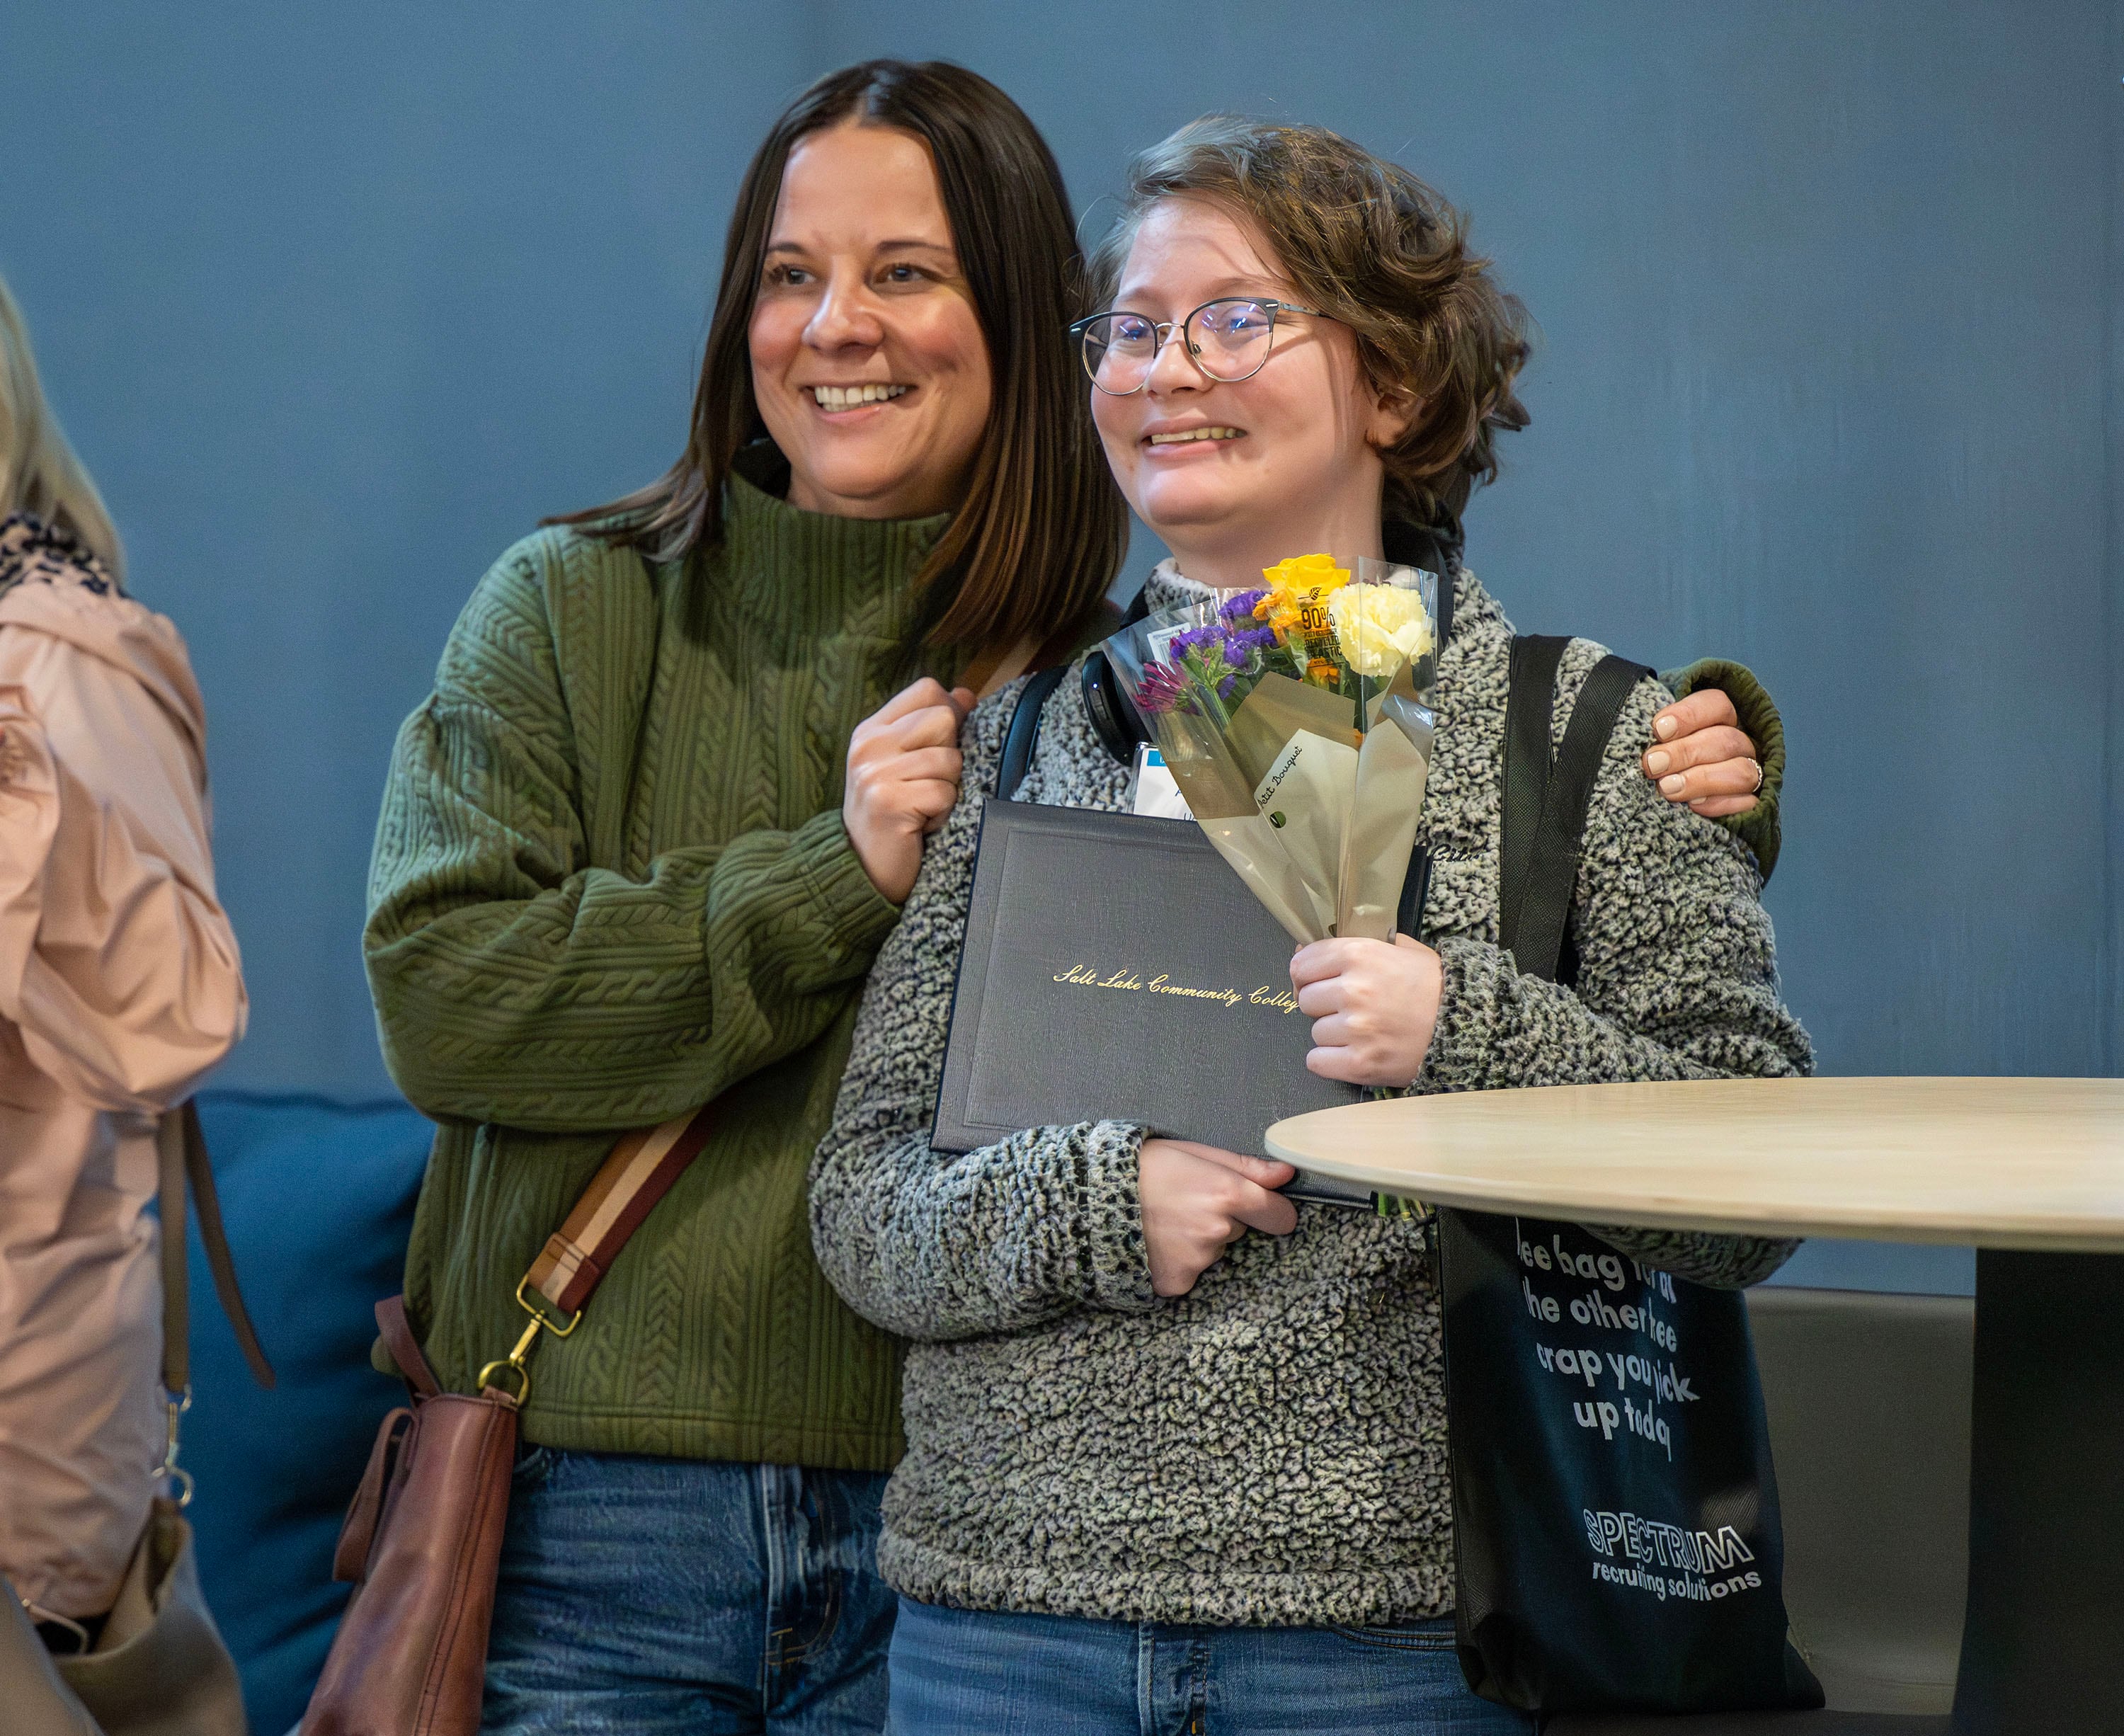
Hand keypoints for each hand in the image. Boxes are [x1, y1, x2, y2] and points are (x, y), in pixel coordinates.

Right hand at [843, 678, 974, 903]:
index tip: (944, 745)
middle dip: (951, 755)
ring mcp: (875, 772)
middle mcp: (869, 744)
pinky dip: (941, 812)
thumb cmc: (893, 814)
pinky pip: (943, 792)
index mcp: (873, 729)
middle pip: (944, 718)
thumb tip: (966, 694)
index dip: (952, 712)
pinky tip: (920, 823)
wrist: (864, 868)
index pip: (927, 690)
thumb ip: (932, 727)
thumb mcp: (905, 763)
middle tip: (928, 784)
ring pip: (949, 758)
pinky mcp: (887, 801)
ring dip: (947, 789)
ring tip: (923, 806)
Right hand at [1138, 1139, 1296, 1296]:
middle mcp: (1217, 1230)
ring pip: (1214, 1250)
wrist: (1092, 1196)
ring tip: (1166, 1220)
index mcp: (1227, 1193)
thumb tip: (1287, 1174)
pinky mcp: (1176, 1282)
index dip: (1272, 1210)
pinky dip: (1179, 1261)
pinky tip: (1158, 1242)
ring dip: (1198, 1239)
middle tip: (1187, 1202)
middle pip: (1239, 1229)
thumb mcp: (1197, 1152)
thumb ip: (1247, 1167)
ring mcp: (1197, 1260)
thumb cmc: (1145, 1166)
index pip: (1280, 1217)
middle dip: (1222, 1218)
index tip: (1261, 1207)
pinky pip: (1192, 1273)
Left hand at [1291, 934, 1441, 1087]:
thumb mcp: (1403, 949)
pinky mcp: (1360, 1064)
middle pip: (1305, 1000)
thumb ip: (1357, 945)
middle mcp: (1353, 990)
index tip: (1317, 981)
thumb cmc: (1435, 987)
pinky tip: (1353, 1052)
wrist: (1469, 1025)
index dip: (1307, 974)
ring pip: (1314, 1032)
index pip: (1302, 964)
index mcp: (1360, 955)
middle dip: (1324, 1004)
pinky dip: (1330, 1060)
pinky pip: (1317, 1061)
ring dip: (1333, 1034)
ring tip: (1365, 1031)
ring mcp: (1356, 1029)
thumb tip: (1304, 951)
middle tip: (1352, 1008)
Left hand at [1643, 689, 1760, 818]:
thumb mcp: (1654, 742)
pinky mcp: (1751, 803)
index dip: (1689, 714)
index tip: (1658, 730)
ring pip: (1742, 771)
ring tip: (1667, 788)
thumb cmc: (1657, 761)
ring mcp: (1750, 773)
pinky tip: (1694, 806)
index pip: (1716, 704)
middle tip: (1652, 765)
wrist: (1667, 807)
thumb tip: (1644, 727)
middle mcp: (1738, 744)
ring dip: (1702, 779)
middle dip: (1685, 752)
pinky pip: (1748, 803)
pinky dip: (1721, 804)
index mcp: (1718, 720)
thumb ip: (1655, 732)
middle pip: (1725, 740)